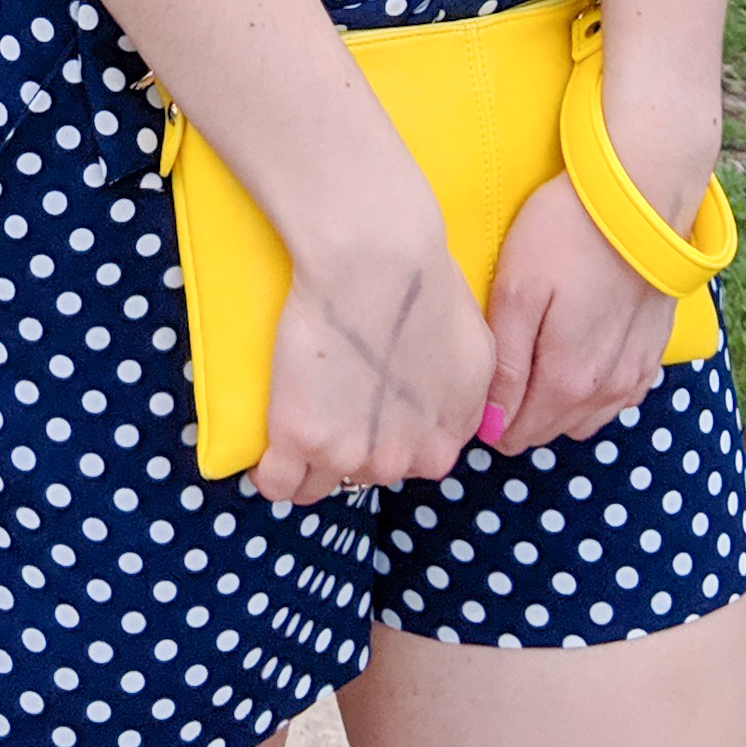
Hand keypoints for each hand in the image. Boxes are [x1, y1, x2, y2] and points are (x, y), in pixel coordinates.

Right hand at [249, 227, 493, 505]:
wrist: (376, 261)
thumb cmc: (427, 286)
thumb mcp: (477, 352)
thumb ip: (469, 401)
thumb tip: (444, 418)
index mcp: (441, 443)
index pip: (412, 465)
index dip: (390, 436)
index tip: (372, 409)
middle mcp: (398, 461)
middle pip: (365, 472)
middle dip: (351, 444)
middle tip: (334, 395)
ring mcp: (346, 455)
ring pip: (319, 485)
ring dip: (309, 461)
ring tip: (297, 420)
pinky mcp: (298, 438)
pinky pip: (278, 484)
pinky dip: (271, 473)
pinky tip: (268, 451)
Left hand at [482, 174, 675, 454]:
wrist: (642, 196)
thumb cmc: (567, 234)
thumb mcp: (516, 290)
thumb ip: (504, 363)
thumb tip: (491, 423)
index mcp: (567, 383)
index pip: (515, 434)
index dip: (488, 416)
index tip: (474, 381)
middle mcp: (606, 393)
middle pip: (547, 430)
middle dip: (518, 411)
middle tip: (498, 360)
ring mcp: (636, 375)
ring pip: (582, 418)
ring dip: (555, 402)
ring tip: (534, 354)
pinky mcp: (653, 353)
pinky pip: (615, 397)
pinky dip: (591, 389)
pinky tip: (577, 350)